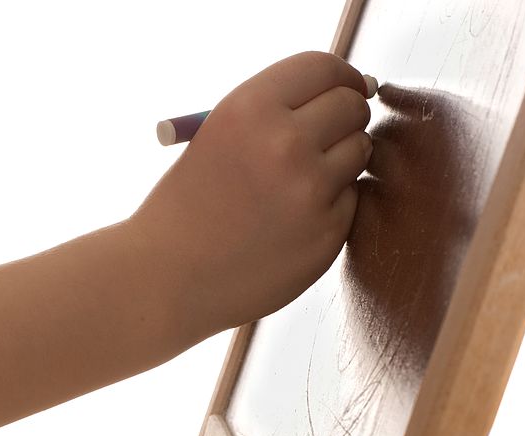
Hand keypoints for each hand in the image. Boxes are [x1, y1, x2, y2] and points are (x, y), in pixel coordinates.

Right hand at [130, 51, 372, 340]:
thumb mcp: (216, 137)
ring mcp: (310, 192)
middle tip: (324, 138)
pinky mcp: (327, 234)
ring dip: (340, 161)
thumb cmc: (186, 207)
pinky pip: (350, 200)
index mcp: (249, 109)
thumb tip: (352, 92)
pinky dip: (330, 206)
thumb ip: (274, 113)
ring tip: (295, 185)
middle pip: (351, 106)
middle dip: (344, 117)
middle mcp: (285, 144)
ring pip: (359, 151)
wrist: (165, 279)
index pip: (323, 68)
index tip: (344, 89)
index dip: (340, 77)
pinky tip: (287, 223)